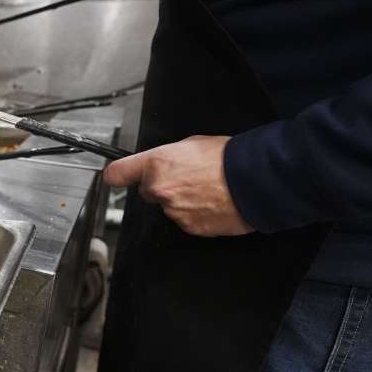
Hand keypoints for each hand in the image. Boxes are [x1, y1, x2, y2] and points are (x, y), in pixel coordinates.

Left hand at [104, 135, 253, 236]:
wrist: (254, 180)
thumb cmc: (228, 158)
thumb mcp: (192, 144)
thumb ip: (167, 157)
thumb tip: (161, 164)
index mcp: (156, 164)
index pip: (117, 173)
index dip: (118, 175)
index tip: (117, 176)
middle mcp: (159, 190)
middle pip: (148, 192)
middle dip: (162, 188)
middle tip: (187, 179)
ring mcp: (173, 211)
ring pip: (168, 208)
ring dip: (181, 202)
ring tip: (206, 190)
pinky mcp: (189, 227)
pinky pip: (186, 220)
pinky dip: (196, 214)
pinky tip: (212, 202)